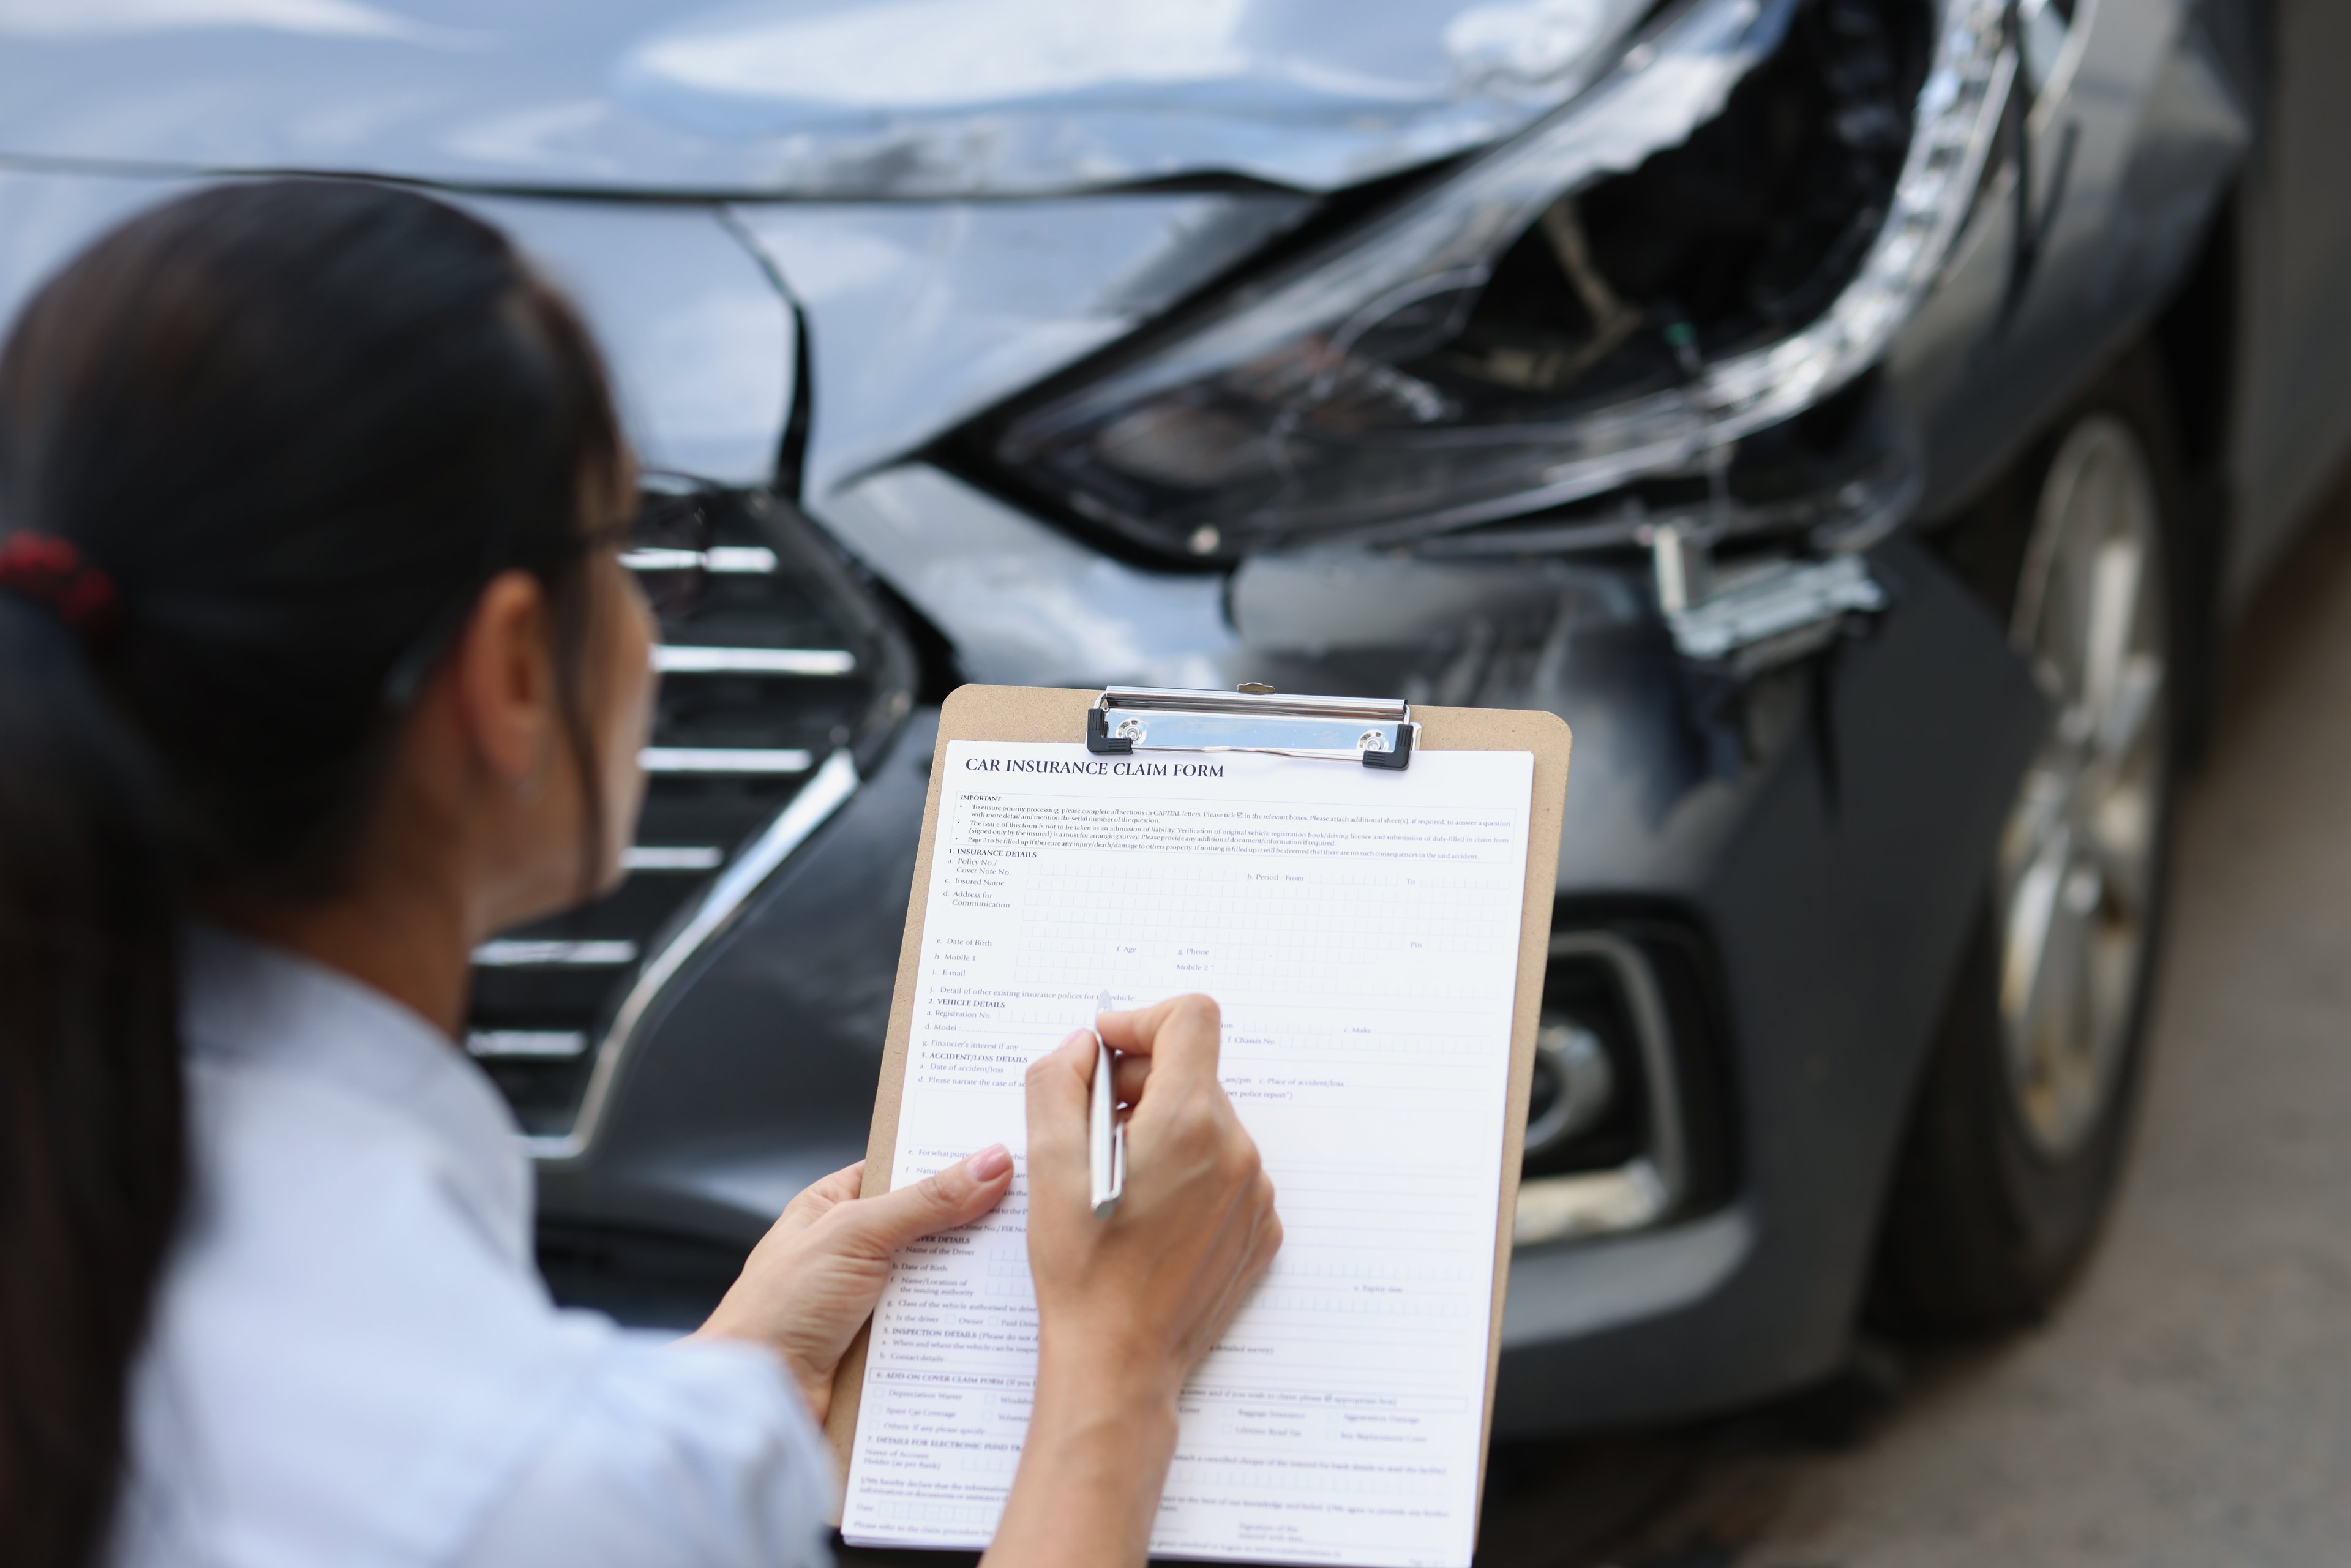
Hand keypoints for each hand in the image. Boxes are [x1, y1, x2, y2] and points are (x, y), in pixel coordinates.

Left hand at [695, 1146, 1013, 1421]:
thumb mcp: (855, 1234)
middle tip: (1032, 1210)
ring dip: (972, 1279)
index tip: (1006, 1151)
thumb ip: (926, 1200)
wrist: (757, 1399)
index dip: (950, 1159)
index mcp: (835, 1205)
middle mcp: (855, 1249)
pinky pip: (937, 1326)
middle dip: (974, 1222)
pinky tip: (1000, 1319)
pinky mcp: (888, 1345)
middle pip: (931, 1224)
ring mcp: (873, 1299)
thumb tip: (990, 1162)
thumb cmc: (778, 1308)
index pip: (903, 1167)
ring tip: (1028, 1264)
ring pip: (940, 1278)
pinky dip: (963, 1324)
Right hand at [1027, 994, 1281, 1396]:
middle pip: (1195, 1073)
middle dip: (1142, 1085)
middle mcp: (1237, 1150)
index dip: (1140, 1022)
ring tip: (1121, 1182)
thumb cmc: (1082, 1273)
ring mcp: (1256, 1193)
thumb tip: (1084, 1047)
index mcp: (1189, 1124)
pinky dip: (1189, 1175)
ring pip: (1209, 1124)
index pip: (1191, 1018)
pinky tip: (1151, 1216)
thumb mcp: (1048, 1167)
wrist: (1120, 1364)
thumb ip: (1058, 1084)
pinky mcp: (1261, 1229)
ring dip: (1165, 1132)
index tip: (1104, 1055)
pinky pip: (1226, 1171)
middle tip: (1093, 1129)